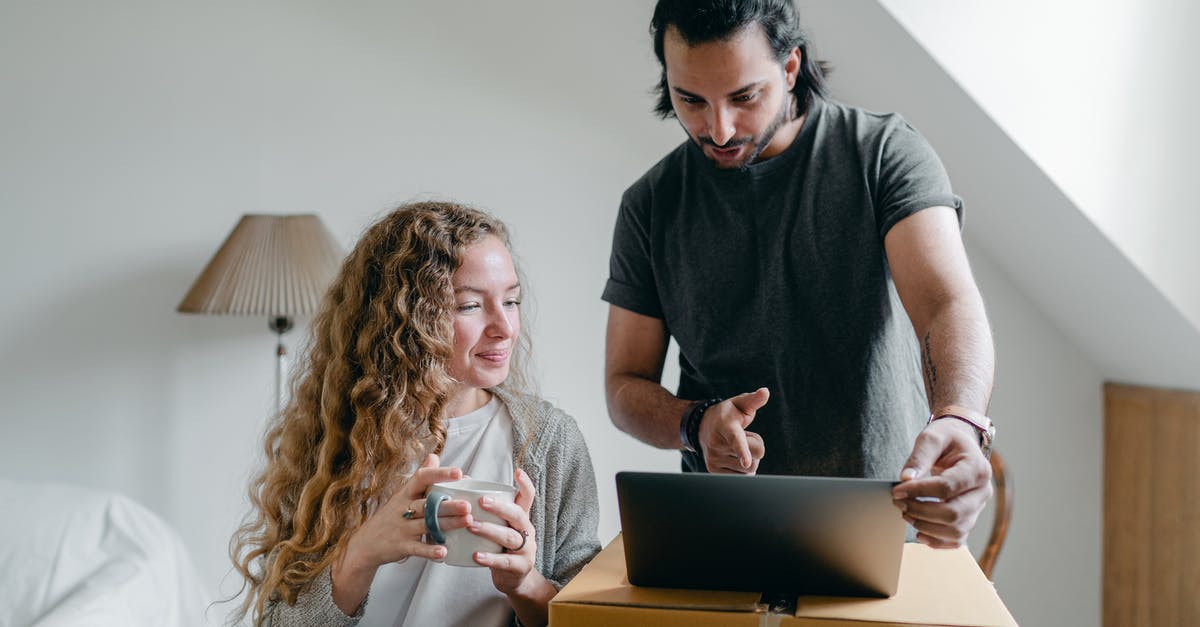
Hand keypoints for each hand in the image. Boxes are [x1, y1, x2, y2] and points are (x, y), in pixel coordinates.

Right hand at [344, 453, 471, 569]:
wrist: (366, 544)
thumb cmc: (391, 517)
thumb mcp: (402, 495)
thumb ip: (420, 478)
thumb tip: (434, 456)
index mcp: (405, 494)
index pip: (421, 478)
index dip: (440, 474)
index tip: (459, 472)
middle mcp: (403, 509)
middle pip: (427, 504)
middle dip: (448, 504)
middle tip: (467, 504)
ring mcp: (402, 528)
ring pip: (427, 525)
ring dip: (448, 523)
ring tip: (467, 521)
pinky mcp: (402, 546)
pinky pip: (418, 549)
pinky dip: (430, 551)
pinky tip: (444, 551)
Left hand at [470, 467, 545, 594]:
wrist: (514, 579)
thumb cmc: (501, 547)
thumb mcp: (499, 526)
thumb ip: (487, 508)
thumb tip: (464, 480)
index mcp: (521, 518)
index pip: (528, 497)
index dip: (525, 484)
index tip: (518, 471)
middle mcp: (527, 531)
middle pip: (518, 515)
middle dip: (500, 507)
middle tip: (482, 501)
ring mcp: (526, 549)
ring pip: (509, 537)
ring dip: (489, 530)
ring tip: (471, 525)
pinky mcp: (520, 567)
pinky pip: (505, 561)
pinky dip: (490, 558)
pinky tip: (476, 555)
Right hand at [698, 388, 768, 473]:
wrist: (701, 426)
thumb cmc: (727, 414)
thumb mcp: (740, 403)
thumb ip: (754, 399)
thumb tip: (765, 391)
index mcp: (726, 426)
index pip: (736, 439)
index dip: (743, 450)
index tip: (746, 461)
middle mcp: (717, 444)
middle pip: (756, 455)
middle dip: (756, 447)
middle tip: (744, 437)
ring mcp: (714, 458)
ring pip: (749, 469)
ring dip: (750, 460)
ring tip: (736, 447)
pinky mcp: (713, 470)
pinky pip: (742, 476)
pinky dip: (743, 468)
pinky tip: (733, 458)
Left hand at [891, 418, 992, 546]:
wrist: (960, 444)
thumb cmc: (946, 439)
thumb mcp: (932, 437)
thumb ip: (919, 456)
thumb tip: (906, 479)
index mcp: (978, 469)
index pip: (947, 487)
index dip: (919, 491)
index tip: (897, 489)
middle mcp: (983, 491)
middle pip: (953, 513)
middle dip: (921, 511)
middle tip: (898, 502)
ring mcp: (978, 508)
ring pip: (956, 530)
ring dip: (926, 526)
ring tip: (905, 513)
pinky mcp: (970, 519)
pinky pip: (957, 539)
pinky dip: (937, 541)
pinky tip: (919, 531)